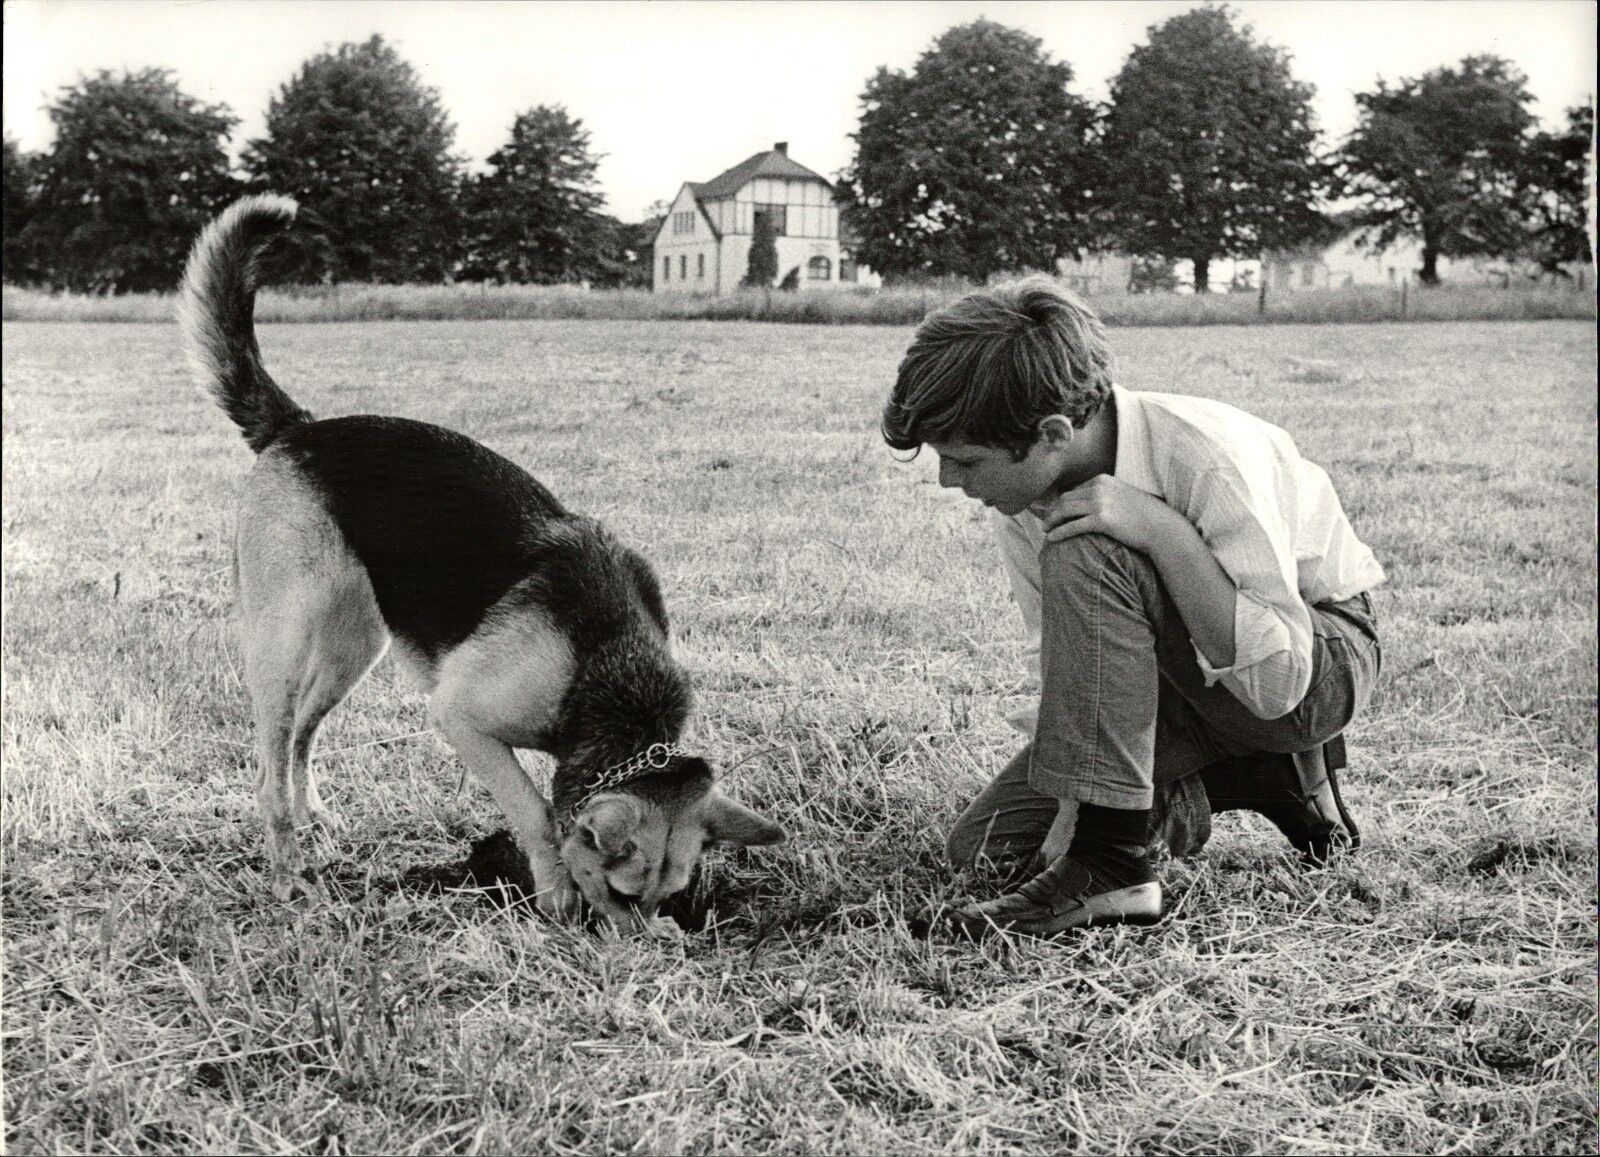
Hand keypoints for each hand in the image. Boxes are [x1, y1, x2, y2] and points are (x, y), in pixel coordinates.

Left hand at [1031, 474, 1176, 554]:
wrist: (1160, 527)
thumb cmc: (1143, 514)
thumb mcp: (1122, 495)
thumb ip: (1105, 494)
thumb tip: (1089, 501)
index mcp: (1102, 479)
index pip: (1074, 490)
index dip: (1062, 503)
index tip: (1055, 512)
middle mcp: (1099, 488)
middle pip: (1065, 499)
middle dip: (1053, 511)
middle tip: (1045, 522)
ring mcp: (1100, 503)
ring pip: (1065, 511)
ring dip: (1052, 521)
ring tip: (1045, 530)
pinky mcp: (1102, 520)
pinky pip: (1072, 526)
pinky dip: (1059, 532)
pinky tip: (1051, 538)